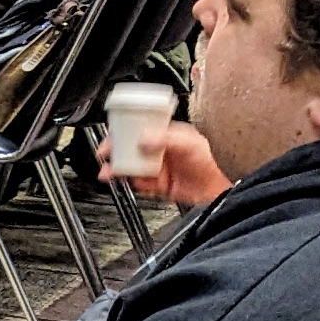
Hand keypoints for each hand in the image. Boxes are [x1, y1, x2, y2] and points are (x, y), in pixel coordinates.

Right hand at [95, 121, 230, 208]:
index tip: (112, 135)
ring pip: (131, 165)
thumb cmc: (209, 164)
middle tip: (104, 154)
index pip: (140, 128)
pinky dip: (129, 181)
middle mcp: (160, 150)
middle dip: (114, 151)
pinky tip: (124, 180)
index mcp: (167, 135)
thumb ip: (166, 139)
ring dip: (117, 168)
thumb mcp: (189, 144)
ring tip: (108, 172)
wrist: (215, 192)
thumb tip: (142, 140)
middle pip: (130, 148)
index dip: (123, 131)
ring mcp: (158, 167)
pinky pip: (138, 182)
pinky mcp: (157, 184)